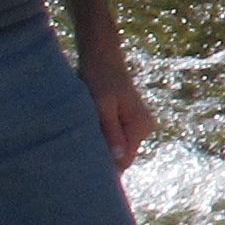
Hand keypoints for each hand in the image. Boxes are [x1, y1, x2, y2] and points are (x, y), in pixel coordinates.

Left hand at [83, 45, 156, 173]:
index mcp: (140, 126)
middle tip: (80, 151)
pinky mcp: (129, 120)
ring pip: (118, 147)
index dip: (107, 167)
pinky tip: (91, 128)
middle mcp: (144, 127)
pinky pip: (117, 138)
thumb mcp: (103, 107)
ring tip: (86, 134)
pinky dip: (103, 137)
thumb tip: (120, 161)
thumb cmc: (100, 79)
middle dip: (104, 155)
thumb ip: (112, 133)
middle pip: (122, 156)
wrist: (102, 57)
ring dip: (102, 145)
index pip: (125, 161)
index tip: (85, 167)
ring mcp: (138, 124)